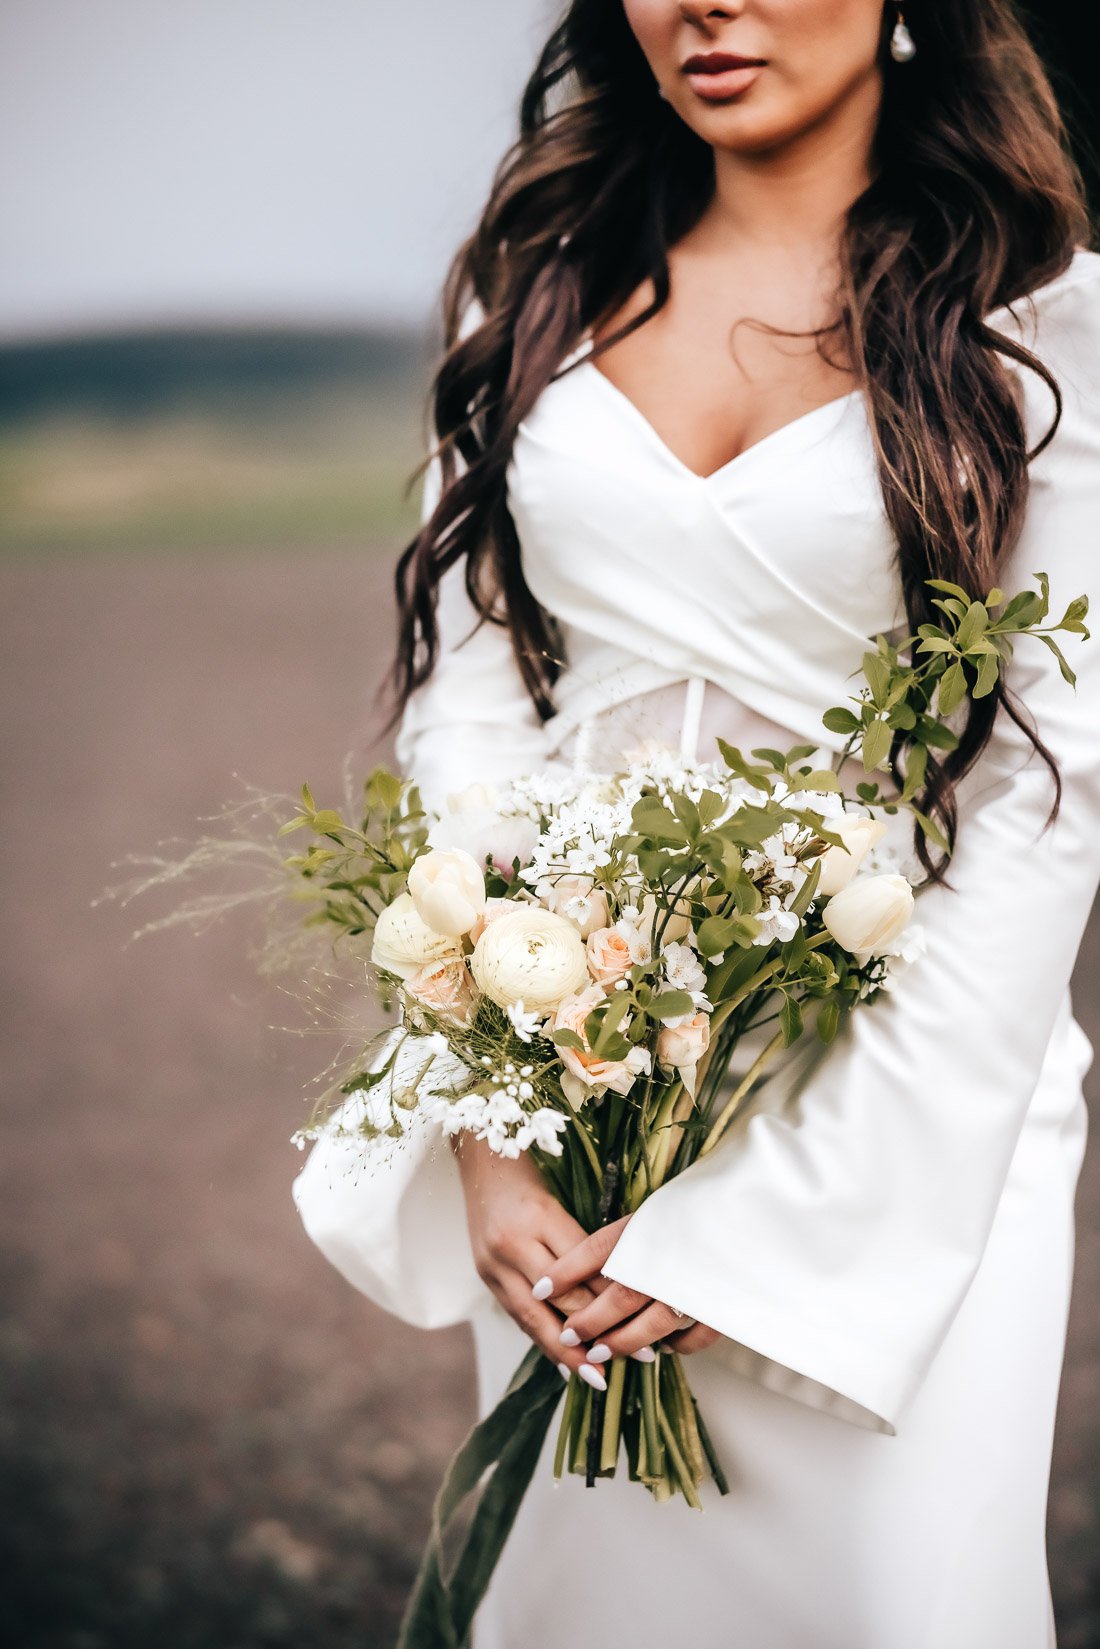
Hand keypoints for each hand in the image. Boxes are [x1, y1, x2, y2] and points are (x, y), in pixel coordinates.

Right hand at [450, 1133, 611, 1379]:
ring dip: (567, 1352)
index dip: (612, 1301)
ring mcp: (493, 1263)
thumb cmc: (531, 1177)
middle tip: (633, 1358)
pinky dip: (542, 1340)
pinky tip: (563, 1363)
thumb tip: (620, 1292)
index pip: (583, 1270)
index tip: (643, 1325)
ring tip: (596, 1377)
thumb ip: (585, 1246)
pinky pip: (517, 1316)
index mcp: (540, 1216)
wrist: (481, 1163)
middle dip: (595, 1335)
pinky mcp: (485, 1276)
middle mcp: (513, 1244)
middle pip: (558, 1301)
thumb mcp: (561, 1202)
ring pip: (534, 1318)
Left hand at [533, 1214, 721, 1360]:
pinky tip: (659, 1346)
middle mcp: (674, 1251)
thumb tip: (594, 1265)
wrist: (769, 1205)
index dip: (566, 1270)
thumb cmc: (708, 1203)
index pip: (599, 1247)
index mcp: (655, 1220)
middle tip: (567, 1334)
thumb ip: (634, 1235)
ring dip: (622, 1341)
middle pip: (621, 1292)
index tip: (539, 1287)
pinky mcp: (727, 1304)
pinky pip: (692, 1335)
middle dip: (589, 1318)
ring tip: (598, 1351)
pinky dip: (673, 1345)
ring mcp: (700, 1280)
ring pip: (652, 1322)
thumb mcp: (663, 1207)